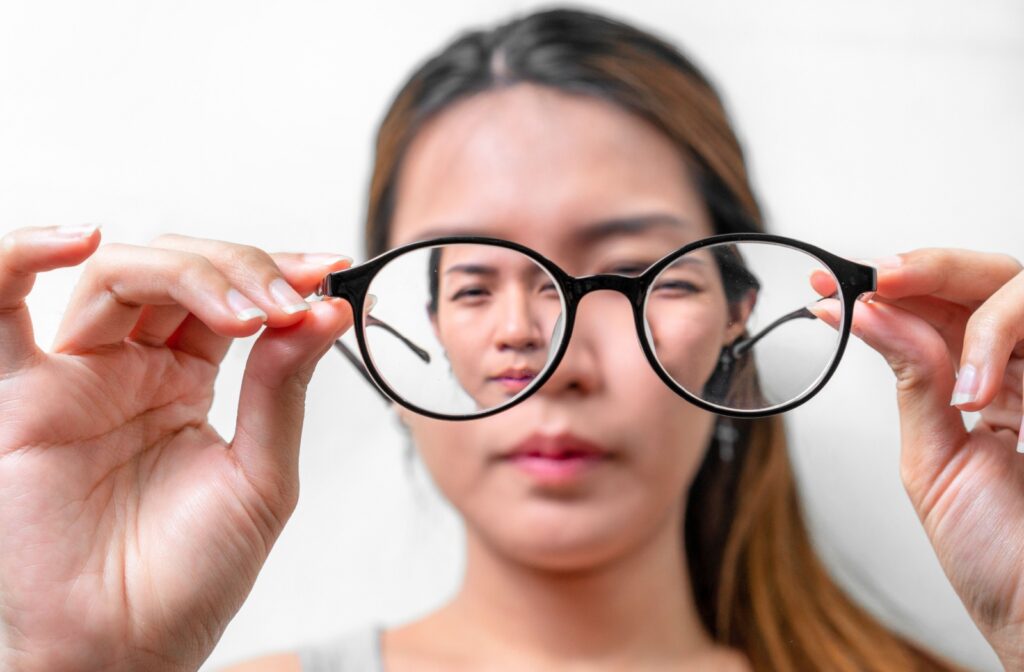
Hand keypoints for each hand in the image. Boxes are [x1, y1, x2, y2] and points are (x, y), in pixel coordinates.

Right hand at [0, 225, 353, 671]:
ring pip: (118, 275)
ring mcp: (78, 377)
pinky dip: (22, 256)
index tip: (328, 269)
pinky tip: (81, 240)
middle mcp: (131, 369)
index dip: (275, 271)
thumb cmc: (192, 577)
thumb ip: (283, 389)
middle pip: (178, 271)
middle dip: (242, 269)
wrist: (130, 649)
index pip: (228, 294)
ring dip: (188, 272)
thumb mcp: (261, 476)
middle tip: (290, 300)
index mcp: (186, 382)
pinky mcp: (23, 398)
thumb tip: (324, 309)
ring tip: (247, 311)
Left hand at [812, 249, 1023, 667]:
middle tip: (871, 279)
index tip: (828, 283)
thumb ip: (912, 382)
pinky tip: (968, 387)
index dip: (891, 289)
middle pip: (992, 282)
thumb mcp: (933, 461)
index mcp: (985, 387)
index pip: (942, 311)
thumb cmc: (996, 556)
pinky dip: (1001, 342)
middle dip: (930, 269)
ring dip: (968, 306)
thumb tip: (867, 313)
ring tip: (923, 338)